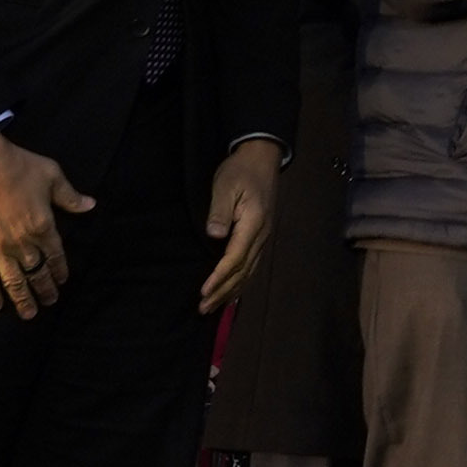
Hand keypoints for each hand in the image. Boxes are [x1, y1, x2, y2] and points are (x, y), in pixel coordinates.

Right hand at [0, 130, 93, 318]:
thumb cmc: (17, 165)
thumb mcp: (51, 175)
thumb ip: (70, 196)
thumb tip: (90, 205)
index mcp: (43, 226)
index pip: (55, 256)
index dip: (59, 271)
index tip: (62, 281)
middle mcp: (23, 243)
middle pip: (36, 273)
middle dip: (44, 290)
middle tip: (49, 301)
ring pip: (14, 282)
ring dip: (23, 300)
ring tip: (29, 314)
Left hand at [198, 140, 282, 313]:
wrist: (262, 158)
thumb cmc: (241, 170)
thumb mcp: (225, 184)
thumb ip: (220, 211)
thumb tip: (214, 235)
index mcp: (253, 223)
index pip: (235, 258)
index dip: (219, 277)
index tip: (203, 292)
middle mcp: (262, 236)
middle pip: (243, 271)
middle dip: (223, 291)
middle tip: (203, 308)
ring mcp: (264, 238)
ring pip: (249, 272)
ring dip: (231, 291)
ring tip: (213, 306)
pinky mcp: (261, 237)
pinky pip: (251, 266)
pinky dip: (240, 282)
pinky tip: (231, 291)